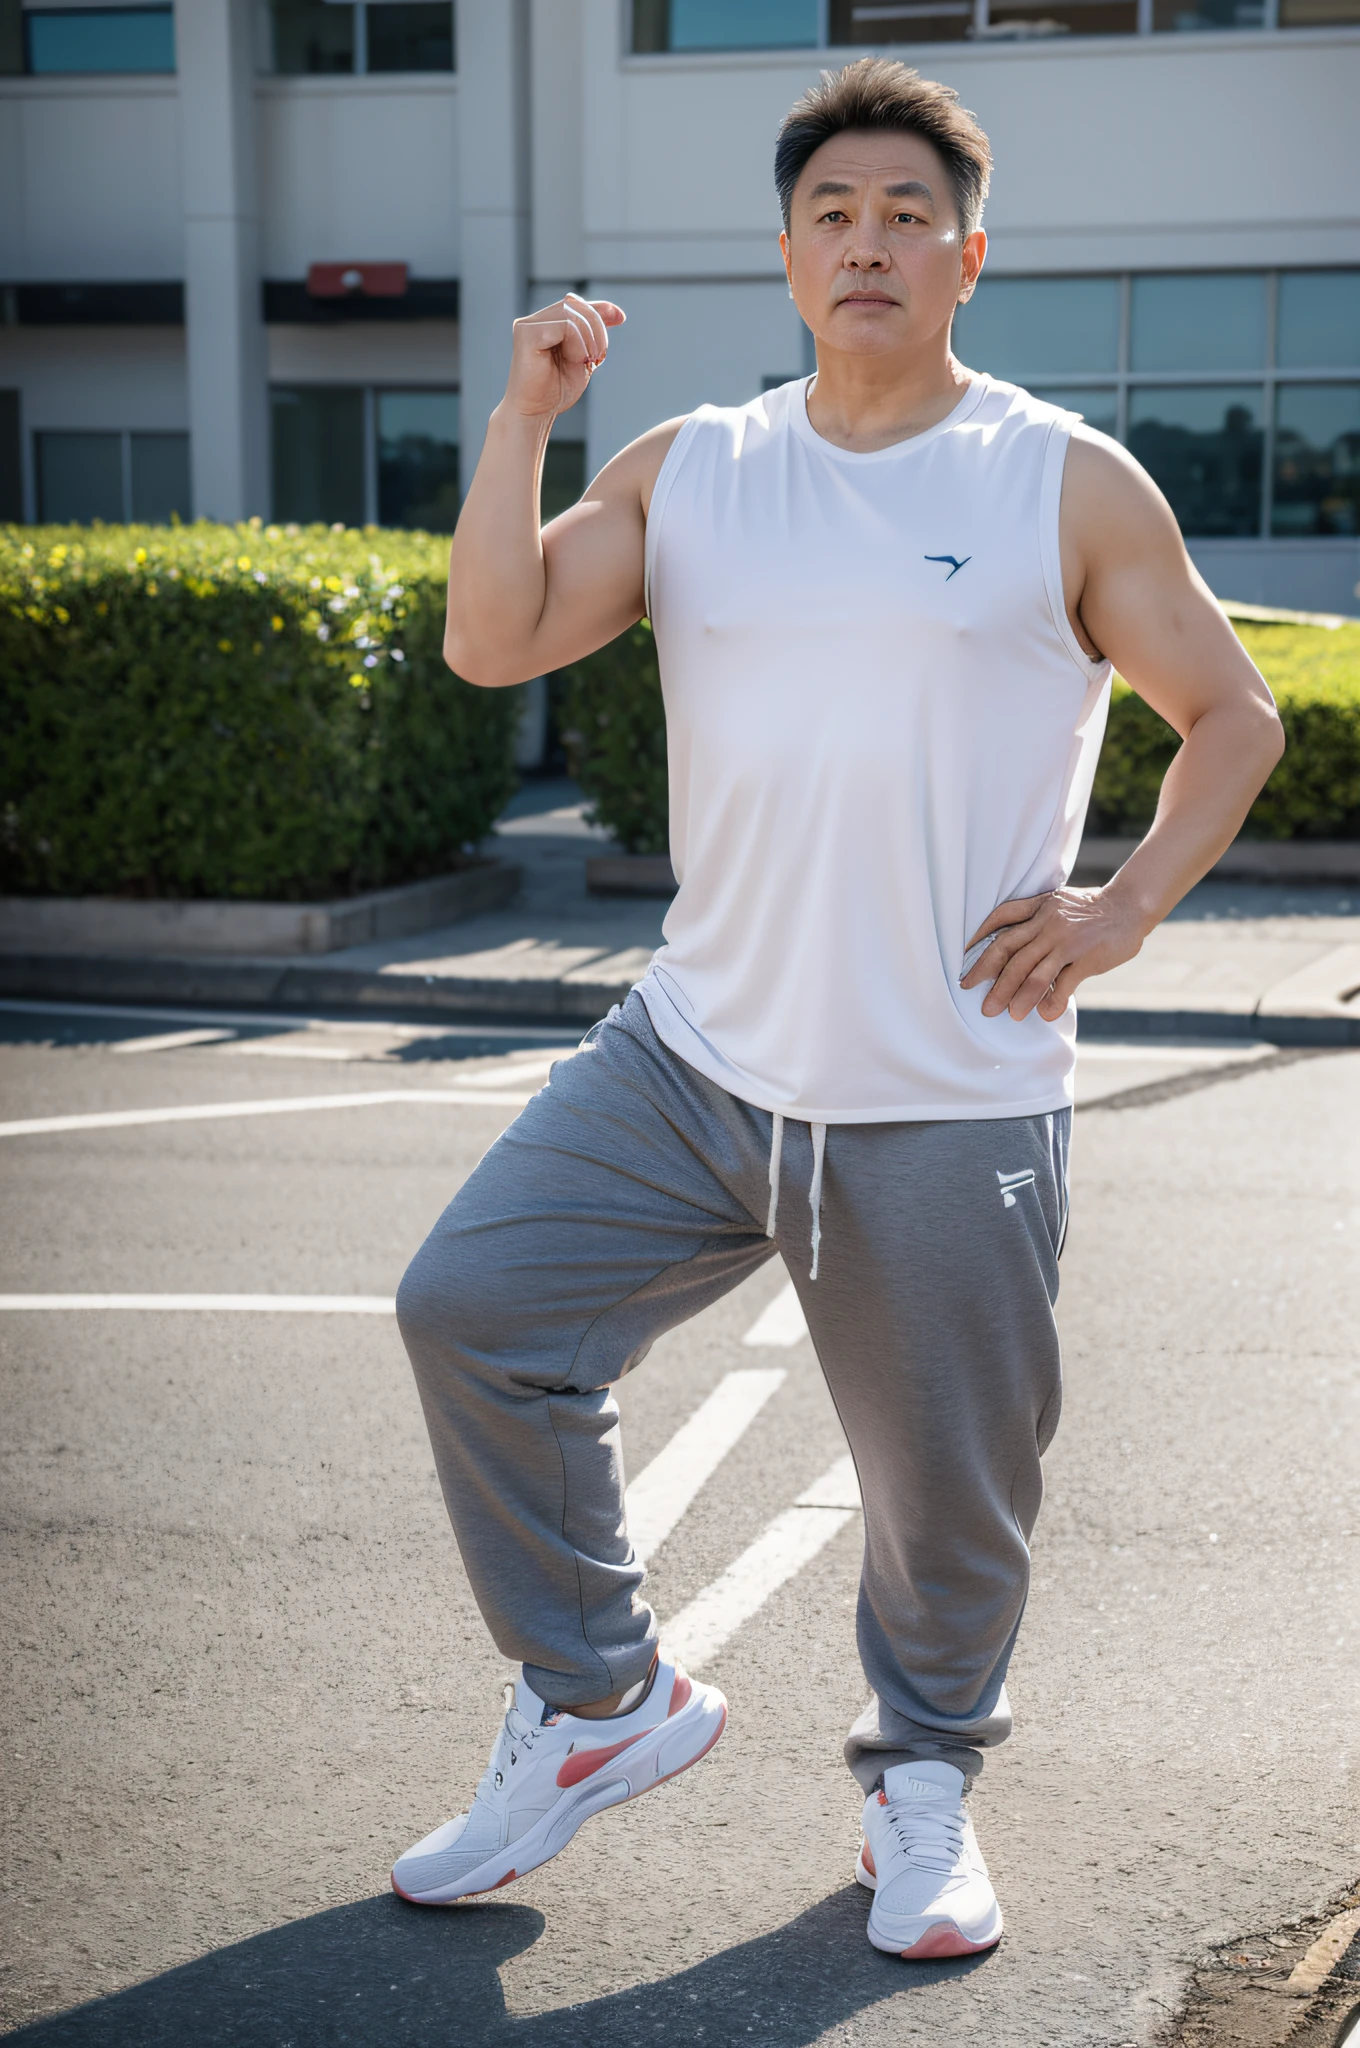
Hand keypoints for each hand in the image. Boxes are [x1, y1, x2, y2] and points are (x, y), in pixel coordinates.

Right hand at [504, 293, 624, 420]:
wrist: (535, 414)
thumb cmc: (555, 390)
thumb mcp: (584, 356)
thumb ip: (594, 334)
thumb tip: (616, 313)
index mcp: (545, 324)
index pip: (575, 303)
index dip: (600, 308)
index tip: (621, 318)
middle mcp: (533, 321)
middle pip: (573, 303)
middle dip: (597, 325)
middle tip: (599, 355)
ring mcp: (527, 326)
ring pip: (570, 312)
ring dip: (589, 336)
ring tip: (588, 360)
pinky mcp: (525, 334)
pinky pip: (564, 326)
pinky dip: (578, 343)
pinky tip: (576, 360)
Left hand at [960, 886, 1147, 1022]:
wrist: (1130, 906)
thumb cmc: (1090, 910)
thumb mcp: (1057, 903)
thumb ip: (1033, 919)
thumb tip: (1008, 949)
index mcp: (1038, 908)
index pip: (1000, 921)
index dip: (979, 941)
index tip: (963, 963)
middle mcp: (1048, 923)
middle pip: (1010, 954)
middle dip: (992, 980)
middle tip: (983, 1005)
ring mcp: (1067, 940)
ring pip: (1034, 973)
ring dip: (1018, 997)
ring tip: (1010, 1015)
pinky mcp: (1087, 957)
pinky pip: (1064, 984)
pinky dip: (1053, 1001)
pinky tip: (1045, 1013)